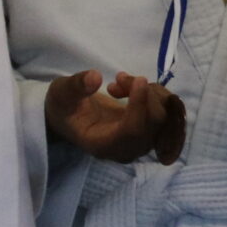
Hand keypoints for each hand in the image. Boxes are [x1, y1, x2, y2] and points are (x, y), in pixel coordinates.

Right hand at [45, 71, 186, 164]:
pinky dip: (154, 94)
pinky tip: (131, 86)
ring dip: (149, 92)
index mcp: (102, 146)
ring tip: (120, 80)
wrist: (69, 116)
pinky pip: (166, 113)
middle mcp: (125, 149)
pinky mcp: (147, 130)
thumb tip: (95, 77)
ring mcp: (139, 141)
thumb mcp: (61, 93)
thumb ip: (76, 86)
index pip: (132, 132)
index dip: (140, 107)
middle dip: (143, 95)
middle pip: (152, 126)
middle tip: (119, 77)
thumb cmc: (63, 106)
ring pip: (163, 118)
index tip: (138, 80)